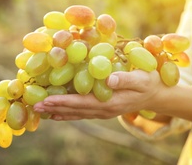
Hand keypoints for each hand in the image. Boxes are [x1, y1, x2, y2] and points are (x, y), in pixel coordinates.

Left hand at [33, 70, 165, 120]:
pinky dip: (68, 112)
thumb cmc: (150, 82)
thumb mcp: (142, 78)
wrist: (157, 94)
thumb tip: (108, 78)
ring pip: (77, 114)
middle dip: (55, 108)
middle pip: (75, 111)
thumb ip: (125, 79)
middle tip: (35, 107)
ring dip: (58, 111)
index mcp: (111, 102)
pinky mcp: (102, 108)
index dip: (64, 101)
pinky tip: (57, 111)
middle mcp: (104, 110)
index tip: (47, 100)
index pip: (82, 103)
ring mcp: (103, 111)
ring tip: (41, 111)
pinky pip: (82, 112)